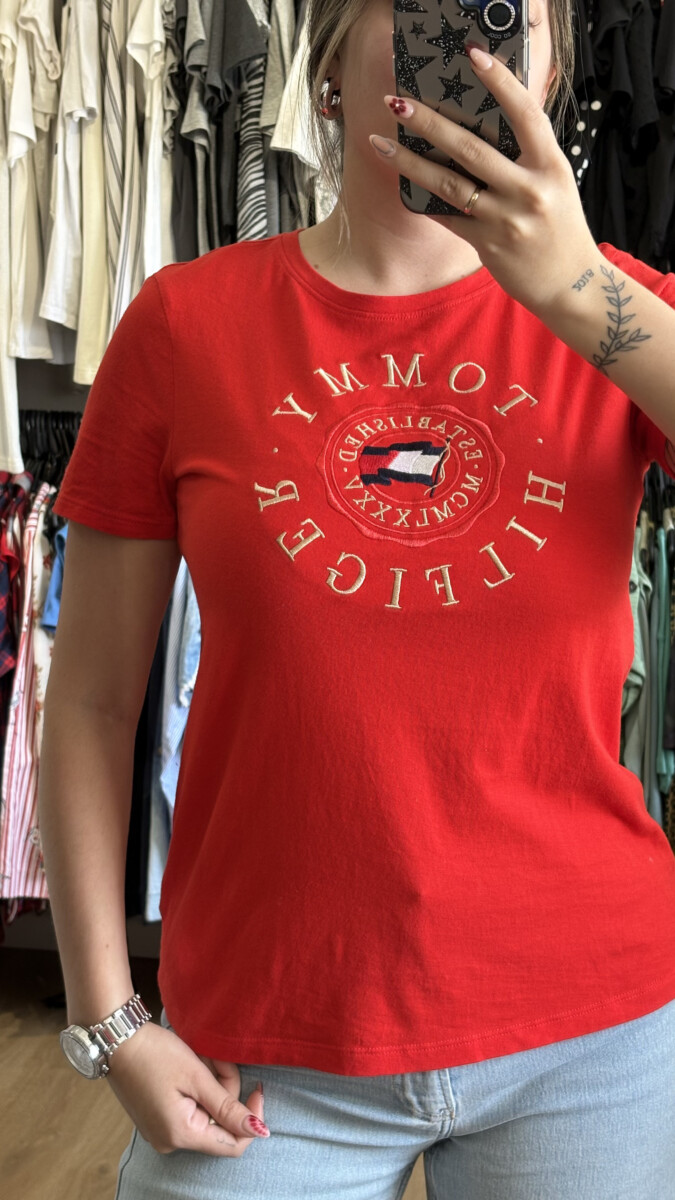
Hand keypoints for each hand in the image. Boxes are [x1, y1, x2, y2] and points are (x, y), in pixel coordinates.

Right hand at [104, 1022, 268, 1155]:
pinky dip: (198, 1087)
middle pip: (219, 1123)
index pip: (233, 1144)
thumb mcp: (196, 1076)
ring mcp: (162, 1130)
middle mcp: (170, 1141)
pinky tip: (191, 1064)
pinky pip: (191, 1108)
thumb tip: (259, 1131)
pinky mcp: (158, 1118)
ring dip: (211, 1083)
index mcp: (181, 1134)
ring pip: (207, 1112)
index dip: (251, 1118)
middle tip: (216, 1057)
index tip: (257, 1088)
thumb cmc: (154, 1054)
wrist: (116, 1039)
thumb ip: (228, 1107)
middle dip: (225, 1088)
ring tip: (199, 1055)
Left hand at [371, 46, 597, 318]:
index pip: (525, 114)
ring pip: (448, 184)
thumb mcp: (556, 183)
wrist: (571, 286)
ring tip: (381, 143)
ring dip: (410, 162)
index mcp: (550, 166)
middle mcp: (528, 191)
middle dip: (429, 122)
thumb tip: (489, 124)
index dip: (500, 82)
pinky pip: (447, 218)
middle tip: (398, 102)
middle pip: (470, 148)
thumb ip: (530, 155)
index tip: (473, 56)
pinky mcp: (487, 245)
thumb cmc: (561, 229)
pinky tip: (402, 186)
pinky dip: (424, 202)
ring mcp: (505, 220)